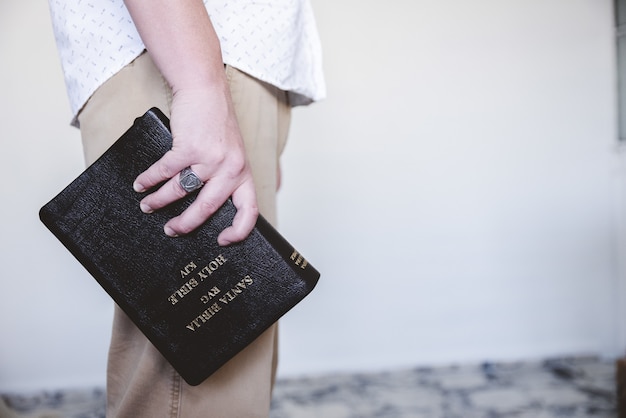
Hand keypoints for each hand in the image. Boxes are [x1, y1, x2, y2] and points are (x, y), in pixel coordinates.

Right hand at [133, 87, 257, 244]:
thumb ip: (226, 176)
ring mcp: (210, 159)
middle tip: (172, 230)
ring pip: (181, 191)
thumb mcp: (233, 152)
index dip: (238, 231)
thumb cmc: (217, 122)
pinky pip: (165, 172)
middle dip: (185, 224)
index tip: (223, 240)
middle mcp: (230, 168)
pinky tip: (141, 185)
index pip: (249, 211)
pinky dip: (149, 180)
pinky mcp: (189, 148)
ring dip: (159, 201)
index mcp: (243, 173)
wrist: (206, 90)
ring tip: (148, 206)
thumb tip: (211, 203)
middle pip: (207, 208)